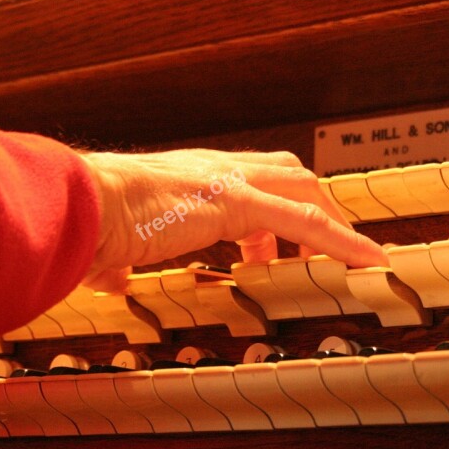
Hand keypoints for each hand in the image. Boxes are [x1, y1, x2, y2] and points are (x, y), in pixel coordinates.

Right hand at [79, 149, 386, 288]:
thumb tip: (109, 279)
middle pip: (286, 172)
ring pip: (304, 189)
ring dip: (330, 224)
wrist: (81, 204)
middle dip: (311, 207)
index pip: (246, 180)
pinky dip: (342, 241)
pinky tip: (367, 261)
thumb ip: (118, 260)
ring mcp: (228, 180)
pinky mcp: (238, 201)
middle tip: (319, 249)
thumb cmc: (88, 221)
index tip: (271, 246)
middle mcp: (214, 169)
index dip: (270, 210)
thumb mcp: (110, 243)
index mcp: (190, 178)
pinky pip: (306, 221)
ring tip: (349, 260)